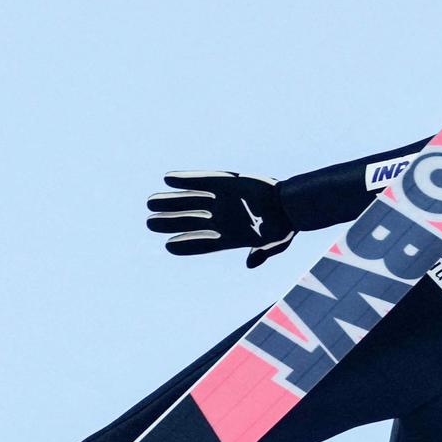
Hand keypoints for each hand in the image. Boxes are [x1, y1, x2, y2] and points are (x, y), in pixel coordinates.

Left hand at [146, 172, 295, 267]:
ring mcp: (221, 201)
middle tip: (150, 222)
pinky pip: (201, 180)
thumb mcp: (277, 243)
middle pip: (190, 222)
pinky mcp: (225, 182)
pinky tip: (168, 178)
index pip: (204, 243)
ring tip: (151, 201)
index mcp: (230, 238)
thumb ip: (264, 251)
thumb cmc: (284, 227)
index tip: (169, 246)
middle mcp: (221, 220)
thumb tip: (250, 263)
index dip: (187, 245)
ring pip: (190, 201)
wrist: (291, 203)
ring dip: (171, 201)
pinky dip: (186, 179)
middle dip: (170, 222)